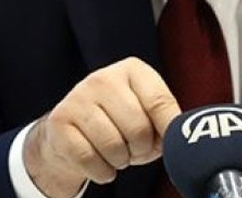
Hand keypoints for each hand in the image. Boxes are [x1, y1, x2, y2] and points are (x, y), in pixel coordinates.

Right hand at [24, 57, 180, 196]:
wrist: (70, 133)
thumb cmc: (119, 124)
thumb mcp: (146, 115)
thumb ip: (167, 121)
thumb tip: (182, 140)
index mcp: (132, 70)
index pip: (159, 101)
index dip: (169, 130)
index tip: (172, 145)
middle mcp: (103, 78)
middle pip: (138, 127)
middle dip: (142, 149)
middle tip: (137, 151)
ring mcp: (78, 97)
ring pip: (113, 146)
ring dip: (121, 161)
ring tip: (117, 154)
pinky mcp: (60, 121)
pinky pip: (90, 159)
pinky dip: (102, 171)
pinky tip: (100, 162)